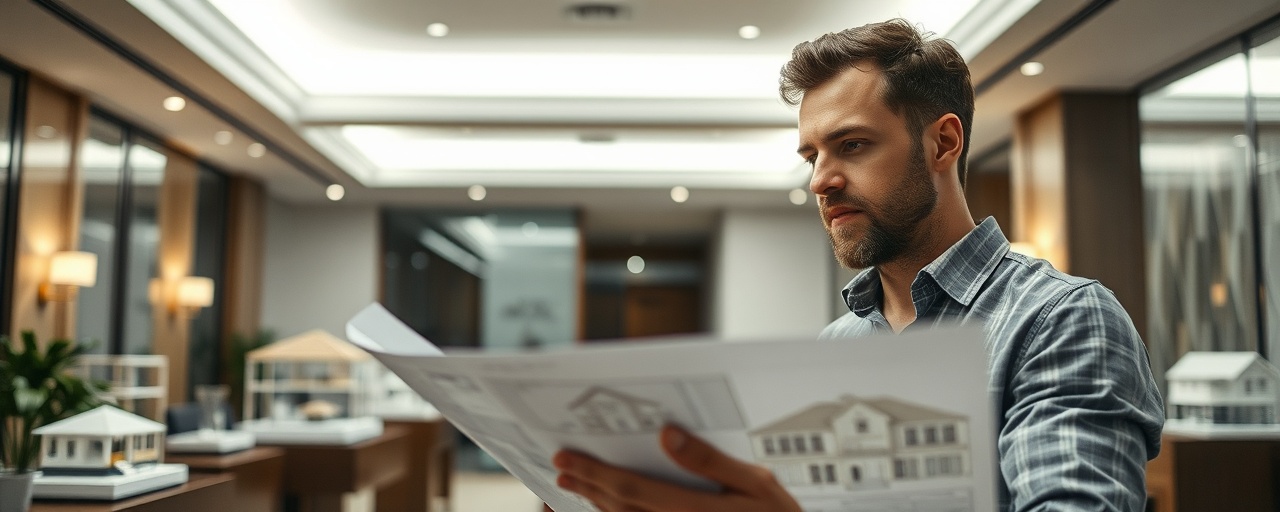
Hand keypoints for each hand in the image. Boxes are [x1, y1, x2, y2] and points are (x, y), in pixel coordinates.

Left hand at [552, 425, 801, 511]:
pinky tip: (602, 505)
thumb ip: (711, 461)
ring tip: (572, 486)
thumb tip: (668, 434)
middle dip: (588, 486)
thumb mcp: (758, 485)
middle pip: (619, 509)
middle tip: (560, 467)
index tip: (567, 459)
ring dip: (594, 504)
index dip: (596, 474)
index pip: (633, 491)